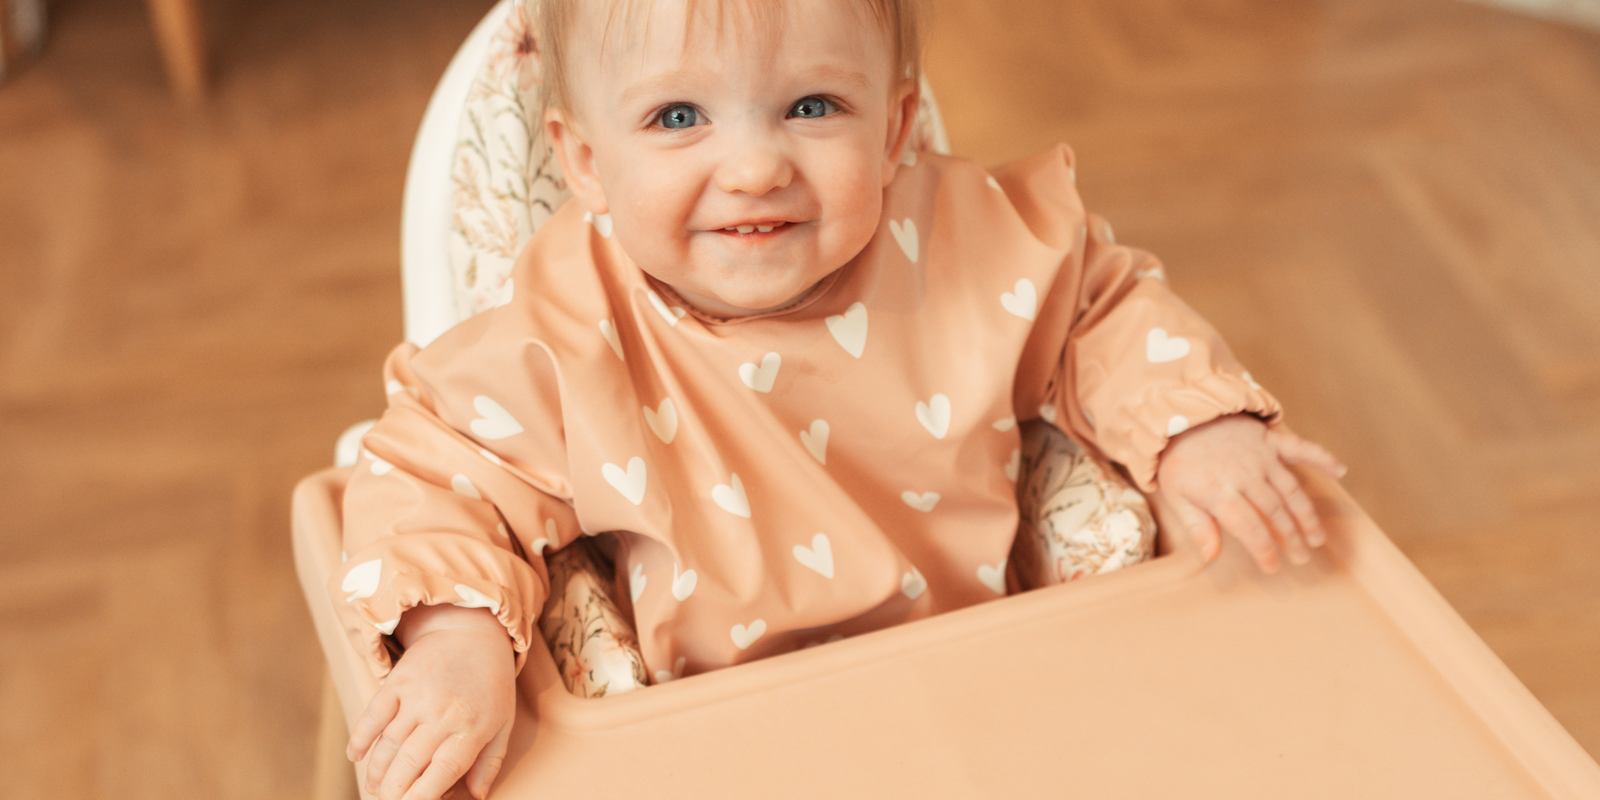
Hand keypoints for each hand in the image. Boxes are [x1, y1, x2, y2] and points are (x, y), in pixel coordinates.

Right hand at [347, 605, 516, 799]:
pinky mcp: (398, 682)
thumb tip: (478, 796)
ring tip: (375, 787)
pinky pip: (372, 715)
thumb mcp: (502, 722)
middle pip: (409, 763)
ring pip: (388, 744)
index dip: (423, 796)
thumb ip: (489, 761)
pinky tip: (355, 756)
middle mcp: (443, 713)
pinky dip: (360, 738)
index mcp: (472, 727)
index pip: (444, 771)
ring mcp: (418, 696)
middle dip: (394, 791)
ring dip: (377, 772)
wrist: (472, 631)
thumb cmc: (491, 684)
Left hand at [1156, 414, 1345, 572]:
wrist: (1179, 414)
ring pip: (1291, 489)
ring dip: (1307, 514)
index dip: (1264, 549)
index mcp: (1220, 492)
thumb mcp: (1176, 496)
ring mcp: (1260, 456)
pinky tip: (1340, 470)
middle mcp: (1245, 475)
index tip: (1273, 567)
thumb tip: (1211, 557)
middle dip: (1291, 538)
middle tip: (1302, 558)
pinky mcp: (1268, 438)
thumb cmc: (1177, 460)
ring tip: (1317, 537)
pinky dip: (1321, 458)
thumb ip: (1197, 526)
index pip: (1249, 527)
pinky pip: (1300, 448)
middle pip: (1275, 512)